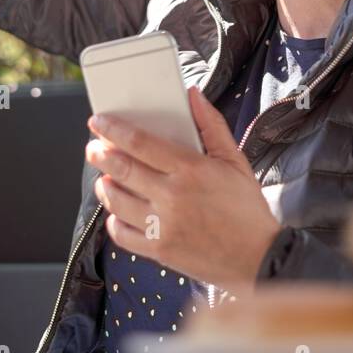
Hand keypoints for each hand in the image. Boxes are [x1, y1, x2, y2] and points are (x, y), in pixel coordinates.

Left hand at [85, 87, 280, 292]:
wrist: (259, 257)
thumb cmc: (247, 209)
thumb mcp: (235, 161)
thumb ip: (212, 125)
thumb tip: (193, 95)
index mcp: (190, 169)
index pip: (139, 142)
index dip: (113, 129)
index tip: (99, 123)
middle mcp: (171, 196)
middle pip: (121, 168)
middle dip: (100, 154)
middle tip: (93, 148)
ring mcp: (162, 225)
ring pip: (115, 201)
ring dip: (103, 186)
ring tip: (104, 179)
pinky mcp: (159, 250)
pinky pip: (122, 234)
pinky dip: (113, 220)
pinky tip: (118, 212)